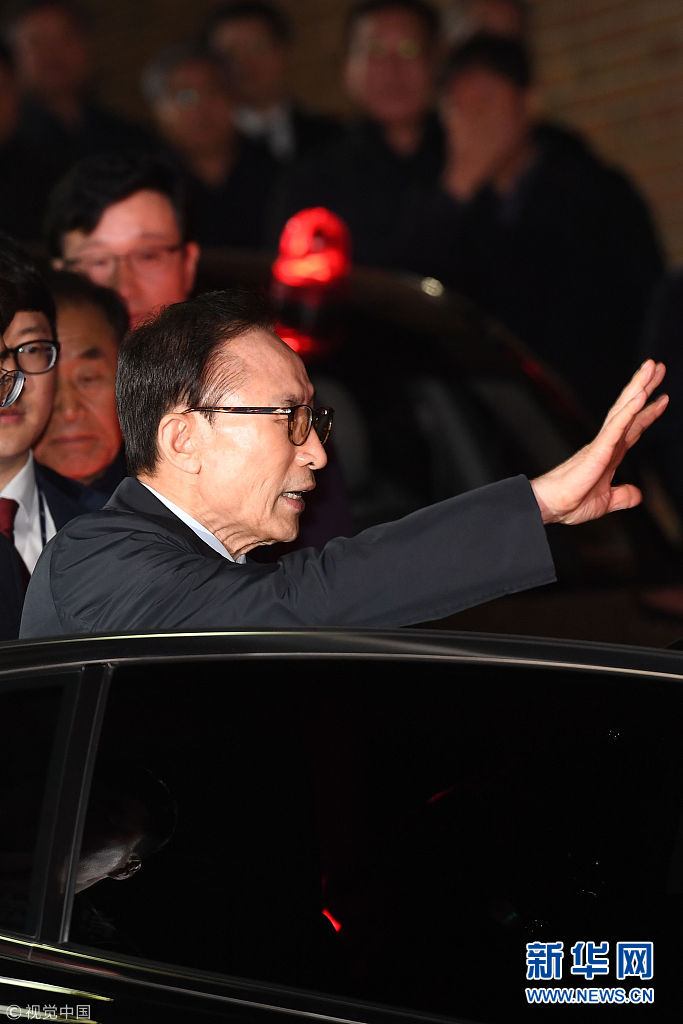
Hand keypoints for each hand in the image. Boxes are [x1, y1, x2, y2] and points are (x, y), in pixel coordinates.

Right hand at [531, 360, 667, 524]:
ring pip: (623, 410)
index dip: (648, 413)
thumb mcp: (605, 501)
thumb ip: (623, 496)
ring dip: (638, 387)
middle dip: (644, 387)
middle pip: (629, 409)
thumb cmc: (569, 502)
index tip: (663, 398)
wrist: (550, 506)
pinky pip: (616, 427)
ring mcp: (602, 443)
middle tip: (657, 366)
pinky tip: (641, 396)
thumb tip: (638, 495)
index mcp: (609, 454)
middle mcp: (606, 443)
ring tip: (651, 368)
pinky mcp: (597, 449)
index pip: (633, 428)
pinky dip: (629, 411)